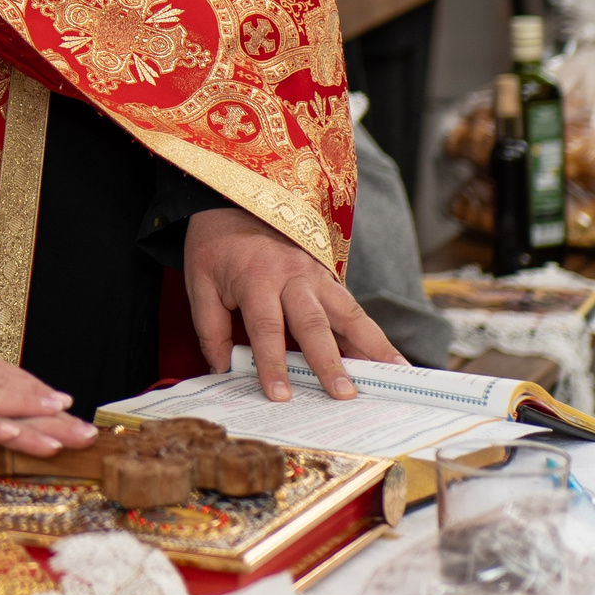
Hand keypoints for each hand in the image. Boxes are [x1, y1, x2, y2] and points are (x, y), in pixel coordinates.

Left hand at [183, 206, 404, 400]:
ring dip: (372, 346)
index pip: (266, 327)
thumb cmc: (216, 245)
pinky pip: (353, 308)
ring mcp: (316, 274)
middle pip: (314, 323)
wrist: (235, 199)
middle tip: (345, 394)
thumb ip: (209, 328)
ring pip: (348, 313)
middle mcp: (292, 276)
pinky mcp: (329, 276)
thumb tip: (222, 369)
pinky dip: (372, 335)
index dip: (272, 363)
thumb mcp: (199, 281)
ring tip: (396, 375)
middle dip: (330, 361)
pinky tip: (390, 359)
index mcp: (255, 277)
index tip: (280, 395)